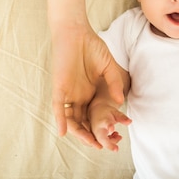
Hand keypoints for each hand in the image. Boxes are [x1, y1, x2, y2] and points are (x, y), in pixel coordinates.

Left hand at [50, 22, 124, 136]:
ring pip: (71, 118)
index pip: (95, 115)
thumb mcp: (108, 67)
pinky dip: (60, 120)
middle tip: (102, 146)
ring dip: (78, 132)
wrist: (76, 32)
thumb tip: (120, 100)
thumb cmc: (92, 47)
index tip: (113, 137)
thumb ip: (114, 83)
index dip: (102, 127)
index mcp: (90, 92)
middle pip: (83, 121)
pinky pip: (58, 107)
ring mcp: (68, 93)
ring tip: (89, 142)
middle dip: (92, 134)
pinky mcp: (60, 87)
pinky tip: (64, 131)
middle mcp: (78, 96)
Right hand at [88, 103, 131, 150]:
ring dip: (112, 141)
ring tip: (119, 136)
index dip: (109, 126)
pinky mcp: (96, 137)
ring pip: (103, 142)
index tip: (112, 128)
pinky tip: (115, 136)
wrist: (95, 112)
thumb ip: (122, 117)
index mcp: (103, 120)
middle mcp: (98, 128)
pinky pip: (103, 142)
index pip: (106, 123)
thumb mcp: (114, 112)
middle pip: (101, 138)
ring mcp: (96, 134)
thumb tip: (130, 122)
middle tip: (116, 149)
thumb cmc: (105, 112)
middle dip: (109, 144)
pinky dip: (110, 141)